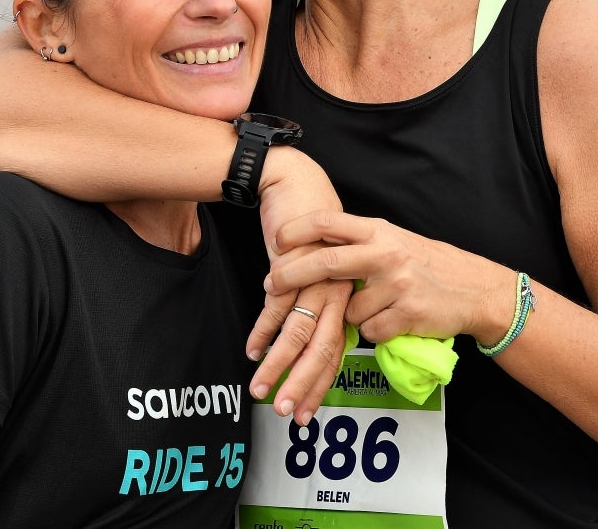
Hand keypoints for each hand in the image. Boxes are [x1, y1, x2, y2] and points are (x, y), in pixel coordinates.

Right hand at [248, 149, 348, 422]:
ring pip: (297, 331)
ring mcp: (315, 278)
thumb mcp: (320, 274)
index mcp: (345, 296)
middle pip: (322, 347)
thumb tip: (303, 345)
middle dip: (301, 384)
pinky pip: (277, 303)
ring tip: (259, 388)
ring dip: (277, 363)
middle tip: (286, 413)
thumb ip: (316, 308)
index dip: (318, 384)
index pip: (336, 350)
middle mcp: (336, 291)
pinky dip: (263, 328)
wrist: (298, 185)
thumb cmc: (311, 232)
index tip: (304, 413)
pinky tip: (251, 348)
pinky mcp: (293, 264)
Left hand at [267, 211, 511, 344]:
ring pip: (348, 309)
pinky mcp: (406, 315)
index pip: (329, 222)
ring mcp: (396, 285)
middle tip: (271, 283)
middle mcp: (386, 254)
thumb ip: (360, 242)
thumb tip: (314, 246)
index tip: (277, 240)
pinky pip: (368, 331)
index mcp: (380, 231)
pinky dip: (374, 330)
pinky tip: (393, 320)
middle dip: (291, 275)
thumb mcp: (394, 240)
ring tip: (378, 306)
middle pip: (325, 262)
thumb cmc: (429, 264)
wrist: (476, 289)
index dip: (298, 230)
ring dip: (352, 314)